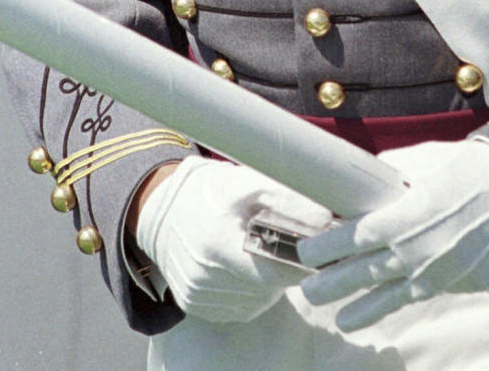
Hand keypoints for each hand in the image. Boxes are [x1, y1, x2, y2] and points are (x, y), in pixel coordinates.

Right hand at [136, 155, 332, 324]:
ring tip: (259, 248)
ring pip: (258, 299)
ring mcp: (198, 296)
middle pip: (269, 285)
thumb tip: (327, 217)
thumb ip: (288, 199)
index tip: (314, 248)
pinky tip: (242, 263)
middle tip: (285, 241)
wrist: (161, 210)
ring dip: (268, 279)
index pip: (276, 270)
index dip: (300, 261)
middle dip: (285, 266)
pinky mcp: (195, 307)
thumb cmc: (211, 190)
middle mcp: (205, 277)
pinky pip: (240, 306)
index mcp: (218, 242)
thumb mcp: (249, 182)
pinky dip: (250, 289)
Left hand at [299, 138, 488, 331]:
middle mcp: (415, 250)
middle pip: (362, 272)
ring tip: (340, 319)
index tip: (305, 250)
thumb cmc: (472, 168)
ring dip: (361, 309)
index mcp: (402, 216)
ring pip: (389, 297)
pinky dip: (399, 301)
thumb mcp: (427, 162)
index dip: (326, 247)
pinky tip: (385, 308)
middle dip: (331, 284)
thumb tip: (372, 174)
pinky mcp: (459, 283)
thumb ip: (396, 173)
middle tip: (308, 291)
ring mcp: (437, 272)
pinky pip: (421, 294)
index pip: (352, 237)